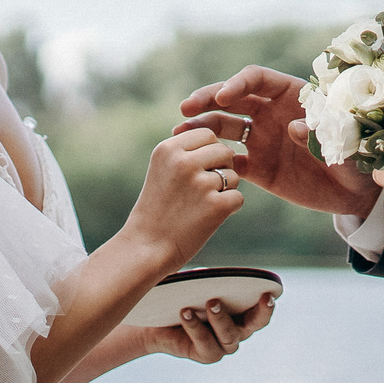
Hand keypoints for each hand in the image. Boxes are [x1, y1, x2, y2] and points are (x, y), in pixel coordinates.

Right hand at [120, 125, 245, 268]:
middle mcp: (183, 162)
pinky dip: (229, 209)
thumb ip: (186, 152)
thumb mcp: (162, 170)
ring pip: (233, 175)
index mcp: (168, 149)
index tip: (196, 171)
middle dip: (220, 169)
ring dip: (225, 190)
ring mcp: (200, 184)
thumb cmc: (157, 209)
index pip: (207, 135)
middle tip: (203, 190)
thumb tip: (221, 145)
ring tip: (202, 205)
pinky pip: (238, 198)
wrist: (146, 248)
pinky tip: (210, 218)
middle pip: (224, 151)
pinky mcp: (215, 206)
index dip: (209, 152)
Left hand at [146, 292, 277, 363]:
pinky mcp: (207, 355)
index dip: (268, 303)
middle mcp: (238, 330)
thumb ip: (206, 280)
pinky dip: (195, 326)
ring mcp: (223, 345)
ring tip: (211, 302)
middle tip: (261, 298)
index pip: (261, 308)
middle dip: (261, 312)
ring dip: (221, 318)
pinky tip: (185, 312)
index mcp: (242, 311)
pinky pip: (205, 342)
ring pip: (230, 334)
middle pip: (256, 324)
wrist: (157, 324)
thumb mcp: (196, 285)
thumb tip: (205, 273)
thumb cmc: (182, 298)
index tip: (269, 293)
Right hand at [179, 66, 374, 217]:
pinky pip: (230, 162)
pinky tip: (199, 165)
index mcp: (291, 95)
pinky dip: (215, 162)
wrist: (356, 193)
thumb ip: (318, 130)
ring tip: (179, 134)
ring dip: (203, 128)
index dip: (238, 83)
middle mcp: (271, 113)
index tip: (224, 96)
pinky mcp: (258, 169)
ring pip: (225, 127)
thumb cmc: (357, 155)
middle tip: (187, 107)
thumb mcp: (343, 139)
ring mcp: (262, 140)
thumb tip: (292, 126)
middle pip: (233, 98)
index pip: (258, 79)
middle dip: (208, 99)